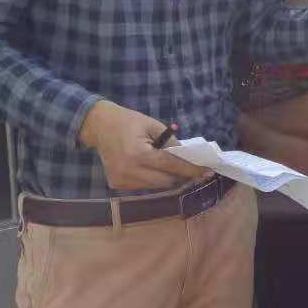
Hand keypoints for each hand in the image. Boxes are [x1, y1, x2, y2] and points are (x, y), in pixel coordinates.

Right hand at [79, 100, 209, 190]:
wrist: (99, 126)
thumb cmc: (129, 122)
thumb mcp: (153, 125)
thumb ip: (171, 142)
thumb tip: (189, 157)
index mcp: (138, 154)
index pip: (171, 165)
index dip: (191, 169)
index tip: (207, 171)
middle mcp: (129, 171)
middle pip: (166, 181)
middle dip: (180, 175)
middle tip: (191, 168)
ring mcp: (121, 180)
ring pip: (155, 186)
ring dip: (166, 177)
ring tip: (168, 164)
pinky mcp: (117, 184)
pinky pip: (143, 186)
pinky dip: (152, 178)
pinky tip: (150, 166)